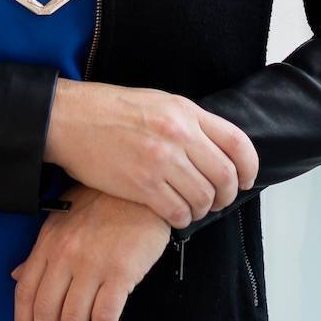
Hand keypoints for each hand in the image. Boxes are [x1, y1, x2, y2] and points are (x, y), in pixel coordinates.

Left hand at [10, 181, 170, 320]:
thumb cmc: (105, 201)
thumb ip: (43, 250)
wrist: (142, 190)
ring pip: (73, 318)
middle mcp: (66, 254)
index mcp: (49, 241)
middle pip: (46, 309)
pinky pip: (105, 316)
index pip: (26, 290)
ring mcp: (92, 264)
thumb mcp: (65, 218)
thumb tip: (17, 274)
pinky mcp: (120, 273)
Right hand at [44, 79, 257, 229]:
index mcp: (185, 111)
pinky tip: (175, 214)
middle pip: (225, 175)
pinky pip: (178, 211)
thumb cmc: (110, 109)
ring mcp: (162, 161)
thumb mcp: (158, 102)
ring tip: (193, 207)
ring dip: (203, 208)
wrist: (70, 119)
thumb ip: (188, 122)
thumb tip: (214, 147)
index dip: (249, 167)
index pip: (237, 143)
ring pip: (204, 197)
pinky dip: (182, 218)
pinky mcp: (142, 185)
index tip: (247, 180)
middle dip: (227, 194)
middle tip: (218, 200)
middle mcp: (179, 134)